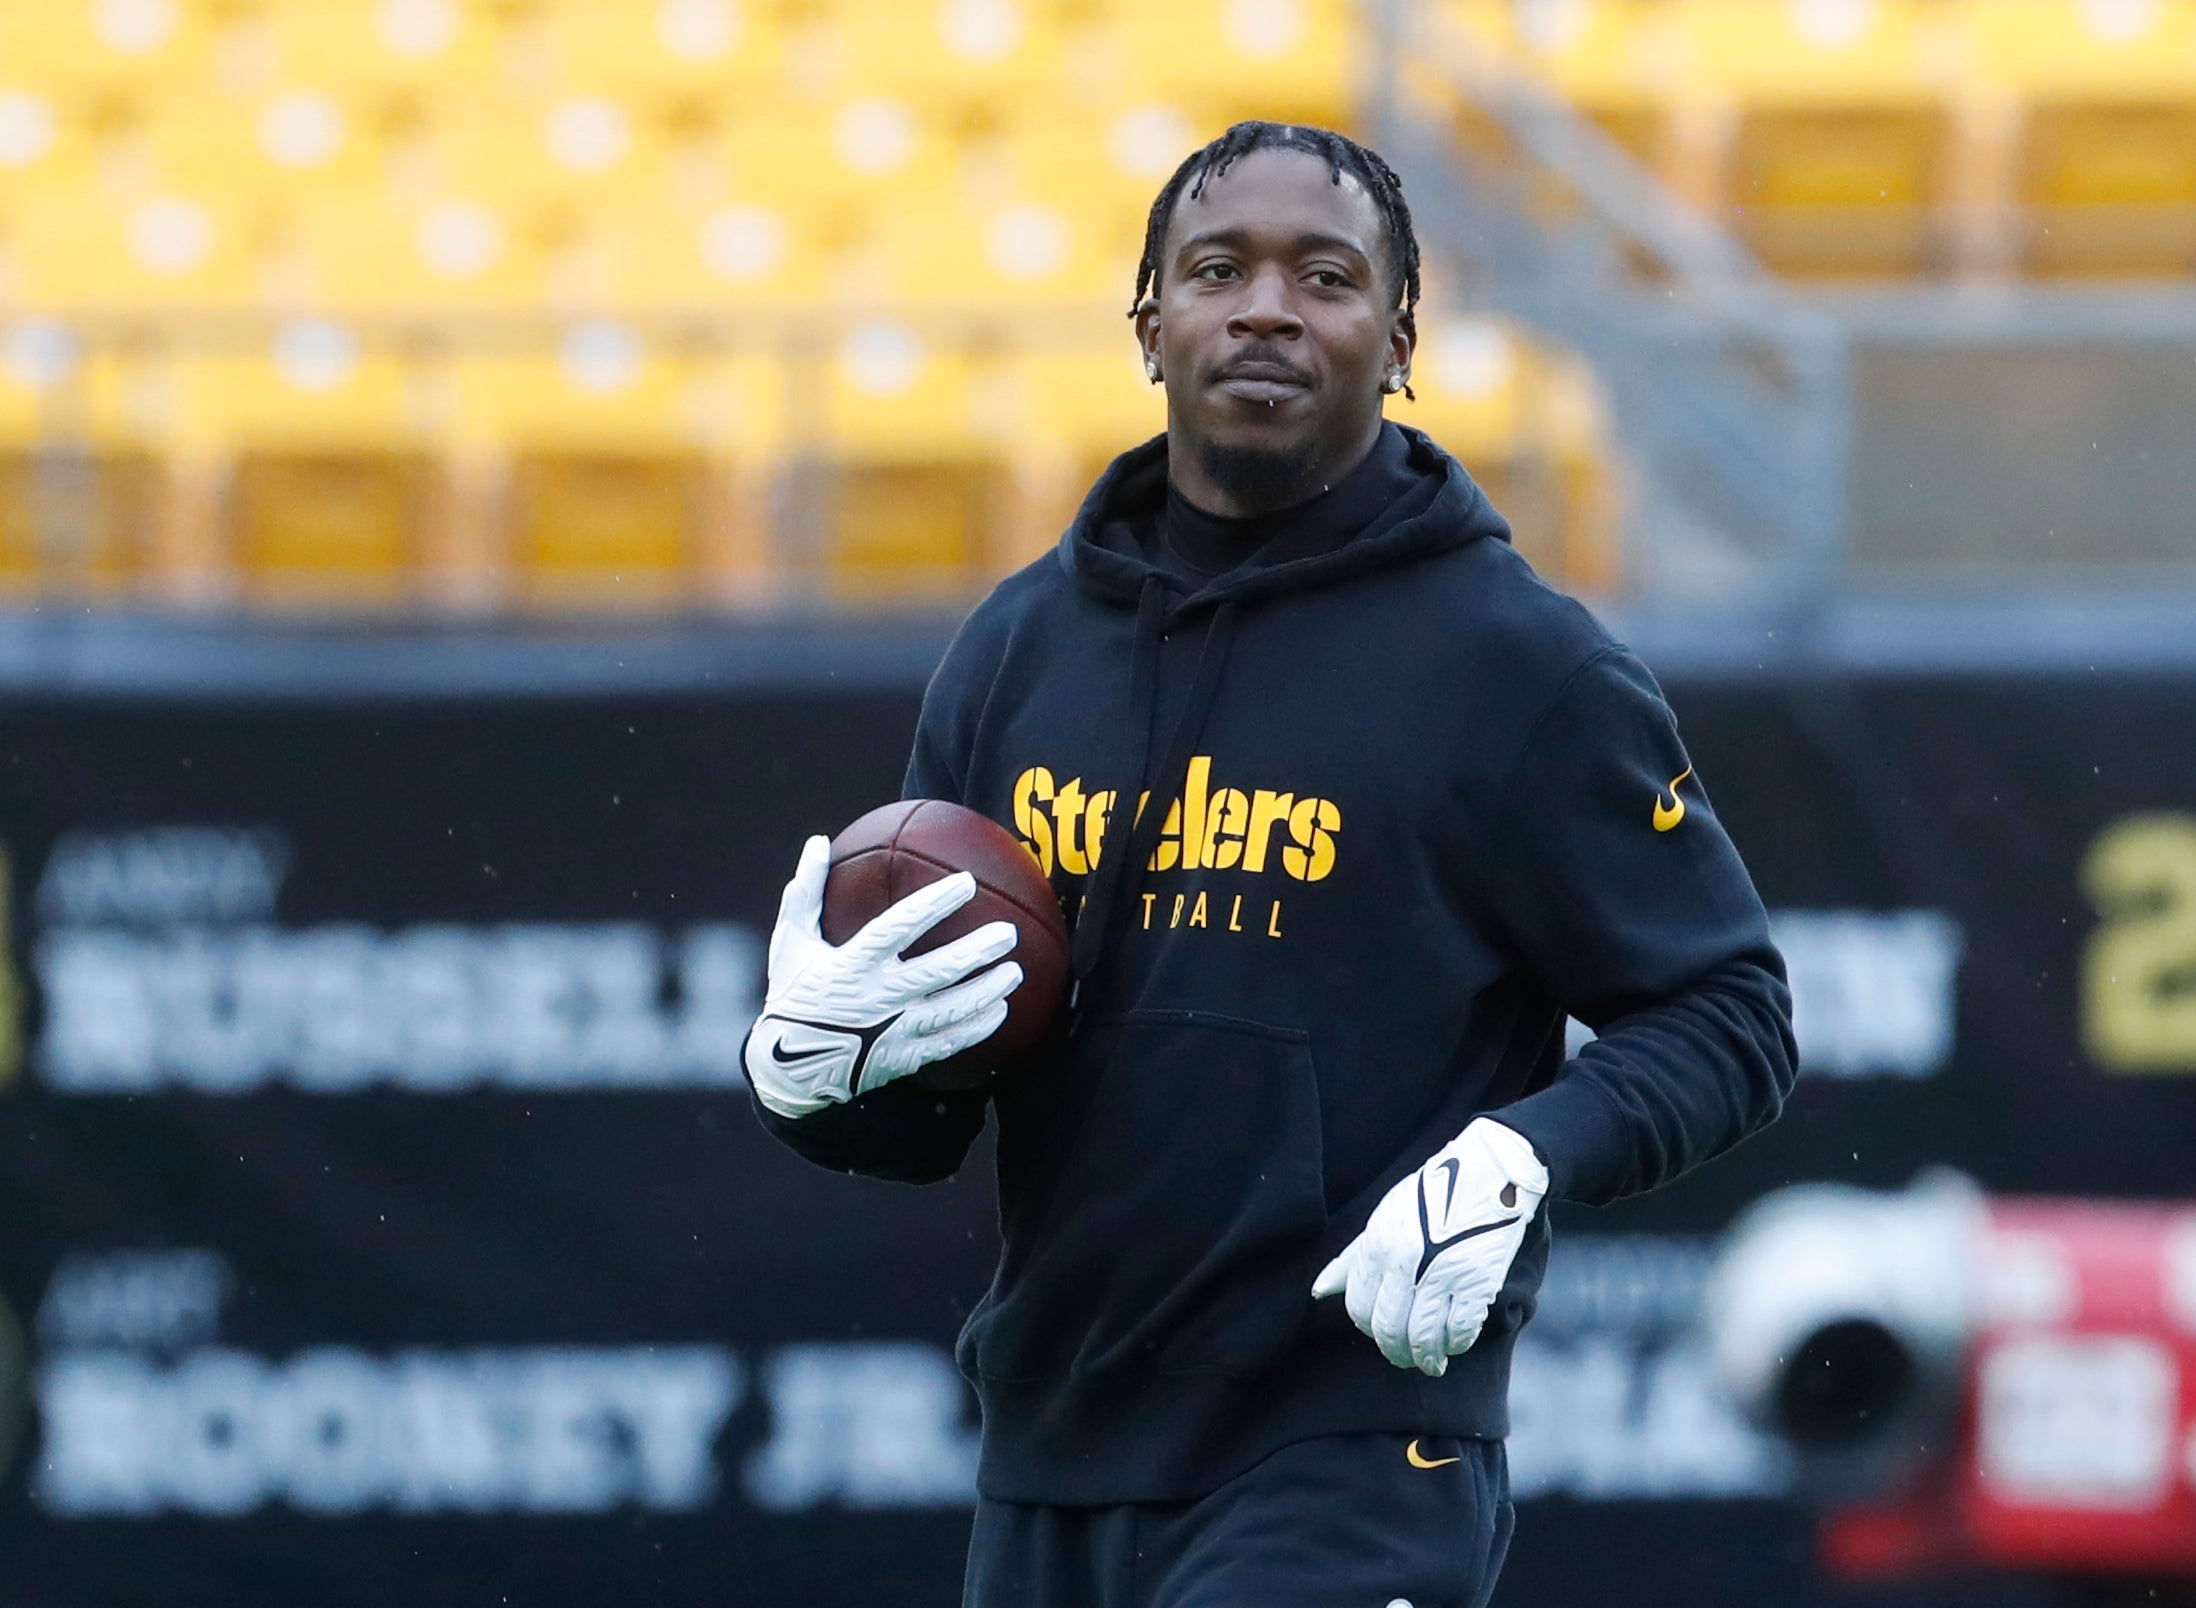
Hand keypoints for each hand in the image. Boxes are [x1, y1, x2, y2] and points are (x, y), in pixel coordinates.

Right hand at [743, 835, 1022, 1118]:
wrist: (788, 1068)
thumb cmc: (793, 994)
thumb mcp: (790, 941)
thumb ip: (806, 892)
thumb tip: (817, 841)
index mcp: (851, 965)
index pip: (899, 928)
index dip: (934, 905)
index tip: (966, 883)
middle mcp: (877, 998)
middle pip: (937, 972)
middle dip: (976, 951)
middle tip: (1008, 933)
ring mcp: (892, 1032)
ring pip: (950, 1011)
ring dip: (986, 991)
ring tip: (1015, 972)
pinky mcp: (902, 1057)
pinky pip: (947, 1043)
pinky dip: (977, 1028)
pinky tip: (1000, 1011)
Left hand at [1312, 1117, 1547, 1375]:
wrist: (1491, 1170)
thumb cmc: (1434, 1194)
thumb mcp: (1385, 1217)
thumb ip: (1353, 1258)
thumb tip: (1319, 1291)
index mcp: (1377, 1243)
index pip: (1359, 1307)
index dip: (1370, 1329)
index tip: (1384, 1334)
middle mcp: (1404, 1260)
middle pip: (1388, 1329)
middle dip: (1397, 1353)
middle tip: (1407, 1359)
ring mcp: (1441, 1272)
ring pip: (1423, 1337)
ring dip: (1428, 1358)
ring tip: (1433, 1363)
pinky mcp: (1476, 1280)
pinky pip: (1460, 1330)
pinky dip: (1457, 1344)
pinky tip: (1457, 1343)